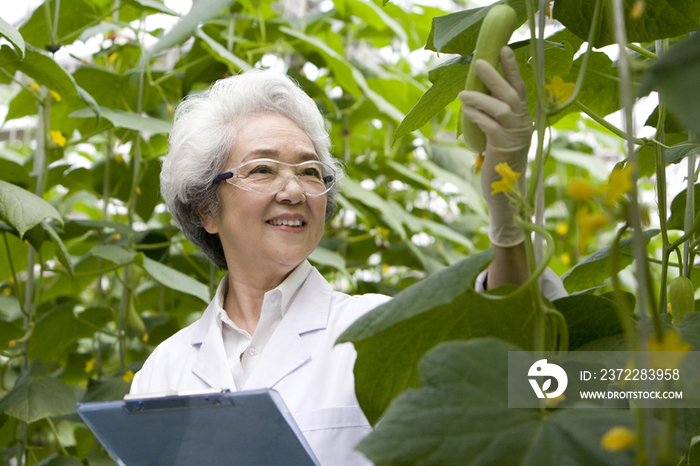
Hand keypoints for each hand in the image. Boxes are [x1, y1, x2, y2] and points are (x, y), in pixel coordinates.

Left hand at [459, 46, 532, 247]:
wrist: (504, 193)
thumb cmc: (498, 164)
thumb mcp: (498, 137)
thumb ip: (493, 119)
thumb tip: (474, 97)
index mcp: (523, 119)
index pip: (520, 89)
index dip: (512, 69)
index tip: (503, 50)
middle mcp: (523, 125)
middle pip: (512, 94)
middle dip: (496, 76)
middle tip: (480, 62)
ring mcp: (515, 136)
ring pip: (500, 108)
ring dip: (480, 98)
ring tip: (462, 94)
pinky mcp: (503, 147)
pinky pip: (490, 126)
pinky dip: (477, 116)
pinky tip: (466, 111)